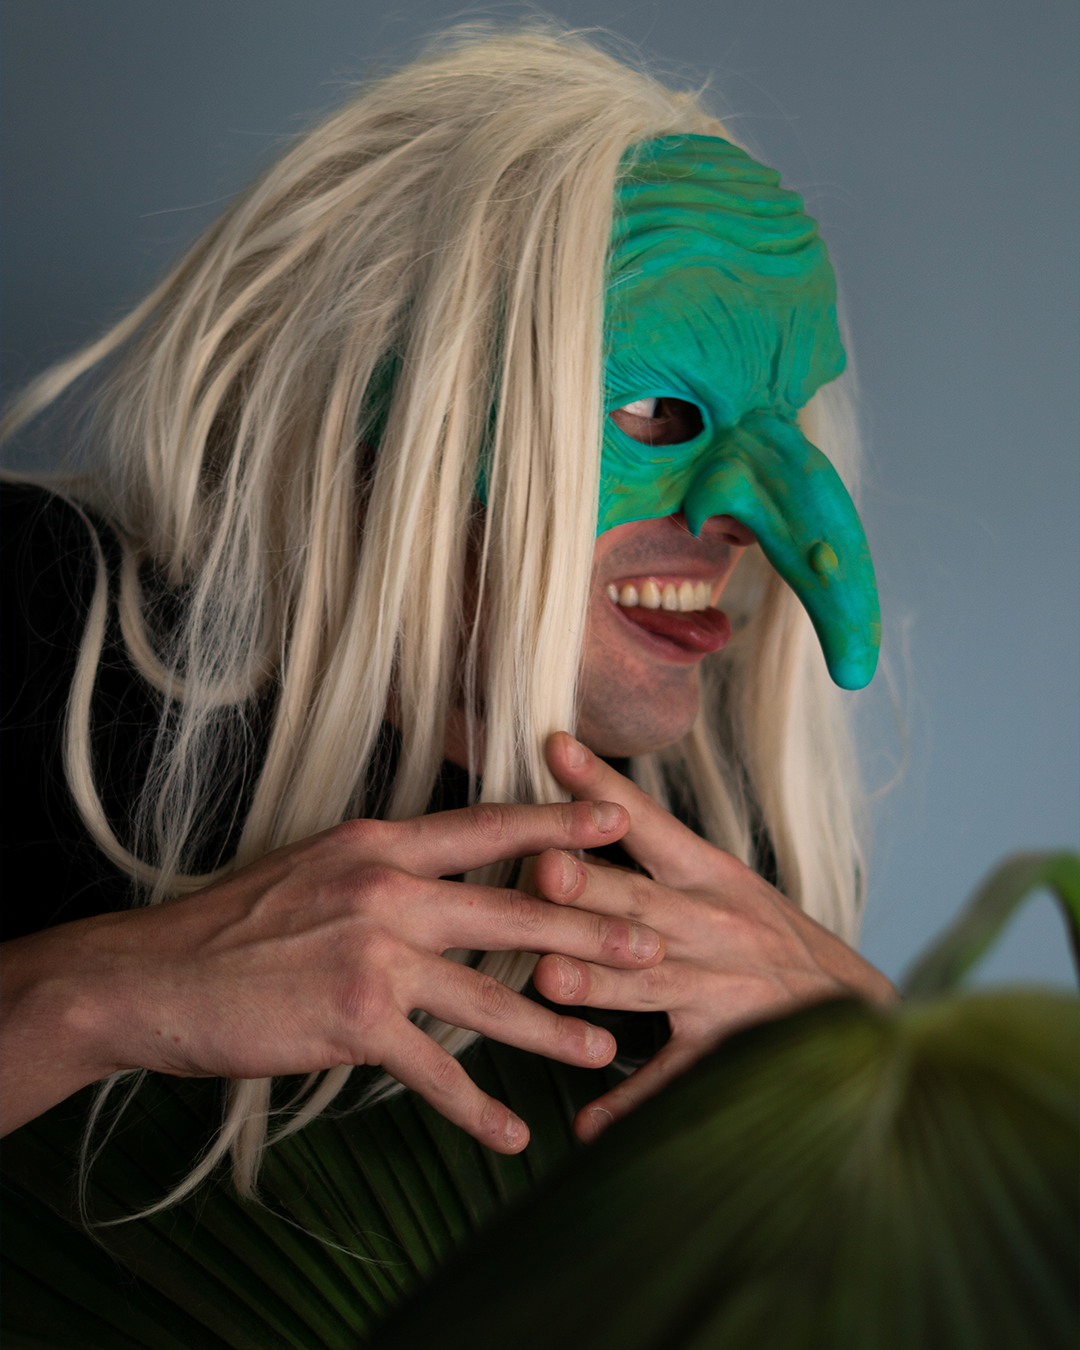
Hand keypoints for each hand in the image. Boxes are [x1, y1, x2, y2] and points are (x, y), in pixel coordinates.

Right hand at [0, 799, 664, 1148]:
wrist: (155, 973)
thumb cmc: (237, 921)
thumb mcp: (319, 865)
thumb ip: (389, 866)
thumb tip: (447, 870)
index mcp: (382, 844)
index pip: (487, 828)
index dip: (557, 822)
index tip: (617, 814)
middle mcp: (387, 890)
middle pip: (510, 911)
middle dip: (591, 933)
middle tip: (655, 948)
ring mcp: (373, 955)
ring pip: (488, 996)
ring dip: (553, 1031)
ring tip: (606, 1053)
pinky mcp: (353, 1021)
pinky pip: (433, 1071)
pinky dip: (475, 1109)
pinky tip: (511, 1135)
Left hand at [531, 733, 896, 1140]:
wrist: (860, 1012)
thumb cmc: (772, 939)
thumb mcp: (728, 883)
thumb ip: (661, 856)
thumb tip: (587, 807)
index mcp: (712, 876)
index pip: (650, 823)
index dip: (602, 787)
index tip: (554, 748)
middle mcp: (717, 926)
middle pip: (641, 902)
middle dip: (591, 887)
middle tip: (542, 869)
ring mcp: (725, 990)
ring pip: (650, 984)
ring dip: (599, 984)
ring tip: (549, 981)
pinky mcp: (730, 1051)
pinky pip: (676, 1080)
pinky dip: (633, 1106)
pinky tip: (586, 1126)